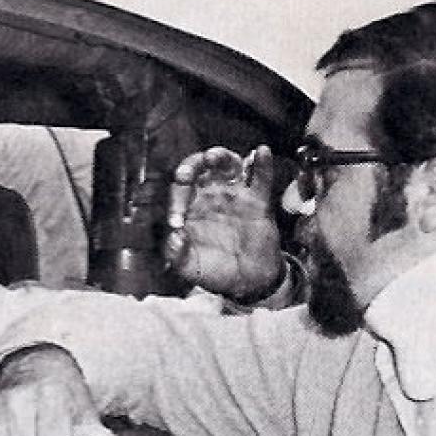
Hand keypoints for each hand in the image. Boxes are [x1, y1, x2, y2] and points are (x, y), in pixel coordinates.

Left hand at [166, 145, 283, 301]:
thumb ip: (178, 256)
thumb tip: (173, 239)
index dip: (175, 201)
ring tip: (214, 158)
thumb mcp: (191, 268)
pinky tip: (261, 152)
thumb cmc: (215, 271)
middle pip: (201, 168)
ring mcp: (235, 195)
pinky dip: (262, 164)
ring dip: (221, 157)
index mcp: (191, 207)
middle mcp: (211, 195)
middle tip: (186, 174)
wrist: (247, 282)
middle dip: (193, 165)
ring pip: (229, 165)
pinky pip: (261, 179)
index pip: (179, 191)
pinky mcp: (258, 201)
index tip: (176, 223)